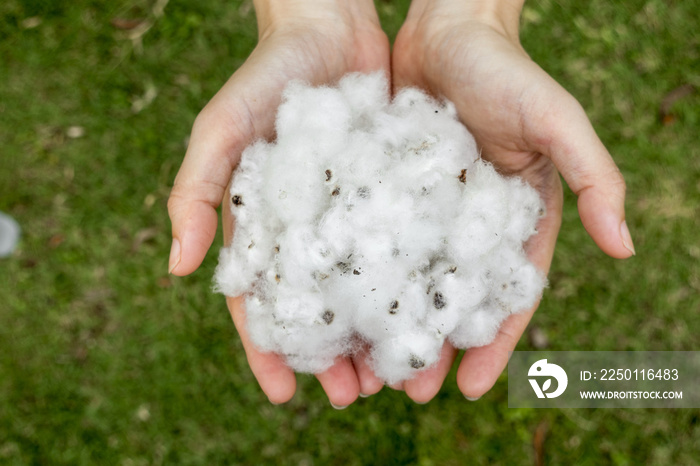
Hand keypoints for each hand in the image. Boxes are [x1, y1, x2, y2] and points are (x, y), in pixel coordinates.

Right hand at [167, 0, 389, 405]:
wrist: (330, 28)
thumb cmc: (266, 77)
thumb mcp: (221, 129)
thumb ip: (195, 192)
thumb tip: (178, 267)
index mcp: (264, 228)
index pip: (261, 302)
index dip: (270, 350)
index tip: (287, 393)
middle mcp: (310, 232)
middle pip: (321, 309)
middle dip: (333, 356)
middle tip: (356, 396)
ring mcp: (353, 217)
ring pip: (367, 289)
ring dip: (378, 333)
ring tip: (399, 375)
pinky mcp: (394, 195)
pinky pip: (406, 247)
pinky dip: (415, 284)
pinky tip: (432, 314)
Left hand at [391, 0, 634, 401]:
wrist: (446, 27)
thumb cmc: (506, 70)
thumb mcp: (556, 119)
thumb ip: (595, 176)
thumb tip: (626, 247)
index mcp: (514, 219)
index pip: (506, 294)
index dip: (492, 342)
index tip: (472, 388)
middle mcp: (468, 223)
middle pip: (450, 298)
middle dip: (433, 346)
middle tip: (409, 393)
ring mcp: (424, 210)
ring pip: (405, 281)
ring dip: (390, 325)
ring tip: (367, 369)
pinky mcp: (384, 191)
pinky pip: (371, 241)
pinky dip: (359, 277)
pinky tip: (338, 308)